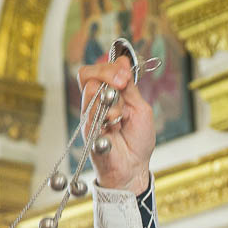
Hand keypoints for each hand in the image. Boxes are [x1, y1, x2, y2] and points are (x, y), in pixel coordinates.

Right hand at [77, 56, 154, 192]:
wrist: (135, 166)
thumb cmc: (138, 139)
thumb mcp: (140, 107)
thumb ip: (129, 86)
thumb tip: (123, 61)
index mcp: (108, 94)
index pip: (98, 69)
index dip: (111, 66)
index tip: (126, 72)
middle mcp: (95, 102)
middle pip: (88, 74)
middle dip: (108, 73)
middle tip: (122, 83)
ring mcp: (89, 115)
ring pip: (90, 90)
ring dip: (111, 99)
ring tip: (121, 115)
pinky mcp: (87, 129)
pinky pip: (90, 112)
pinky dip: (107, 115)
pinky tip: (115, 125)